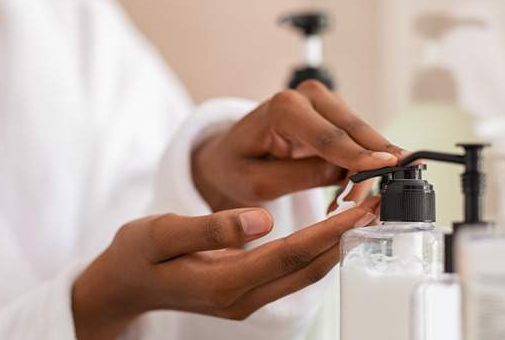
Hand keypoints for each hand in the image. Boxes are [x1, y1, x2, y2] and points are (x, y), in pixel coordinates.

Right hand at [71, 196, 379, 339]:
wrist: (124, 285)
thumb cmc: (138, 255)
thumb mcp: (160, 234)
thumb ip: (209, 228)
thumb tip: (260, 219)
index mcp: (224, 283)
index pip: (289, 256)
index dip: (328, 232)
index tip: (361, 208)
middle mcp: (243, 298)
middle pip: (307, 269)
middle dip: (347, 237)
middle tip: (380, 203)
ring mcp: (248, 300)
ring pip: (305, 273)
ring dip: (338, 243)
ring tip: (366, 211)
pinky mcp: (248, 292)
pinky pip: (293, 272)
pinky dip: (318, 249)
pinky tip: (332, 228)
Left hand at [192, 80, 408, 210]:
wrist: (228, 156)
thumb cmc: (236, 167)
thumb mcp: (259, 182)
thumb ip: (301, 177)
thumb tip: (345, 174)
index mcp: (282, 108)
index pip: (328, 136)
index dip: (359, 155)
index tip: (388, 166)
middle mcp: (307, 96)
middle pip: (354, 131)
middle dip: (373, 164)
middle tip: (385, 198)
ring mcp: (324, 103)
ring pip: (362, 137)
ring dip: (365, 170)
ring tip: (347, 204)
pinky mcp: (334, 116)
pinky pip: (359, 142)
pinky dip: (360, 167)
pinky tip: (349, 191)